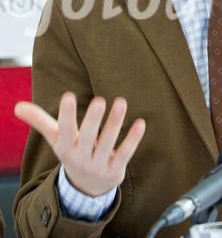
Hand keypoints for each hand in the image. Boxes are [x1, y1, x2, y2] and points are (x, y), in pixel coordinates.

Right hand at [14, 92, 145, 196]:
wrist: (86, 189)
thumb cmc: (73, 153)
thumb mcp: (56, 139)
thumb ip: (40, 121)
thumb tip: (18, 106)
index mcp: (66, 147)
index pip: (64, 130)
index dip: (66, 115)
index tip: (68, 96)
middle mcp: (81, 156)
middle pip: (87, 137)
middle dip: (93, 120)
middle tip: (99, 100)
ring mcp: (99, 164)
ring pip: (107, 143)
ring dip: (114, 123)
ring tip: (121, 102)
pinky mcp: (116, 169)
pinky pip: (125, 153)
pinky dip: (133, 139)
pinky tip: (140, 123)